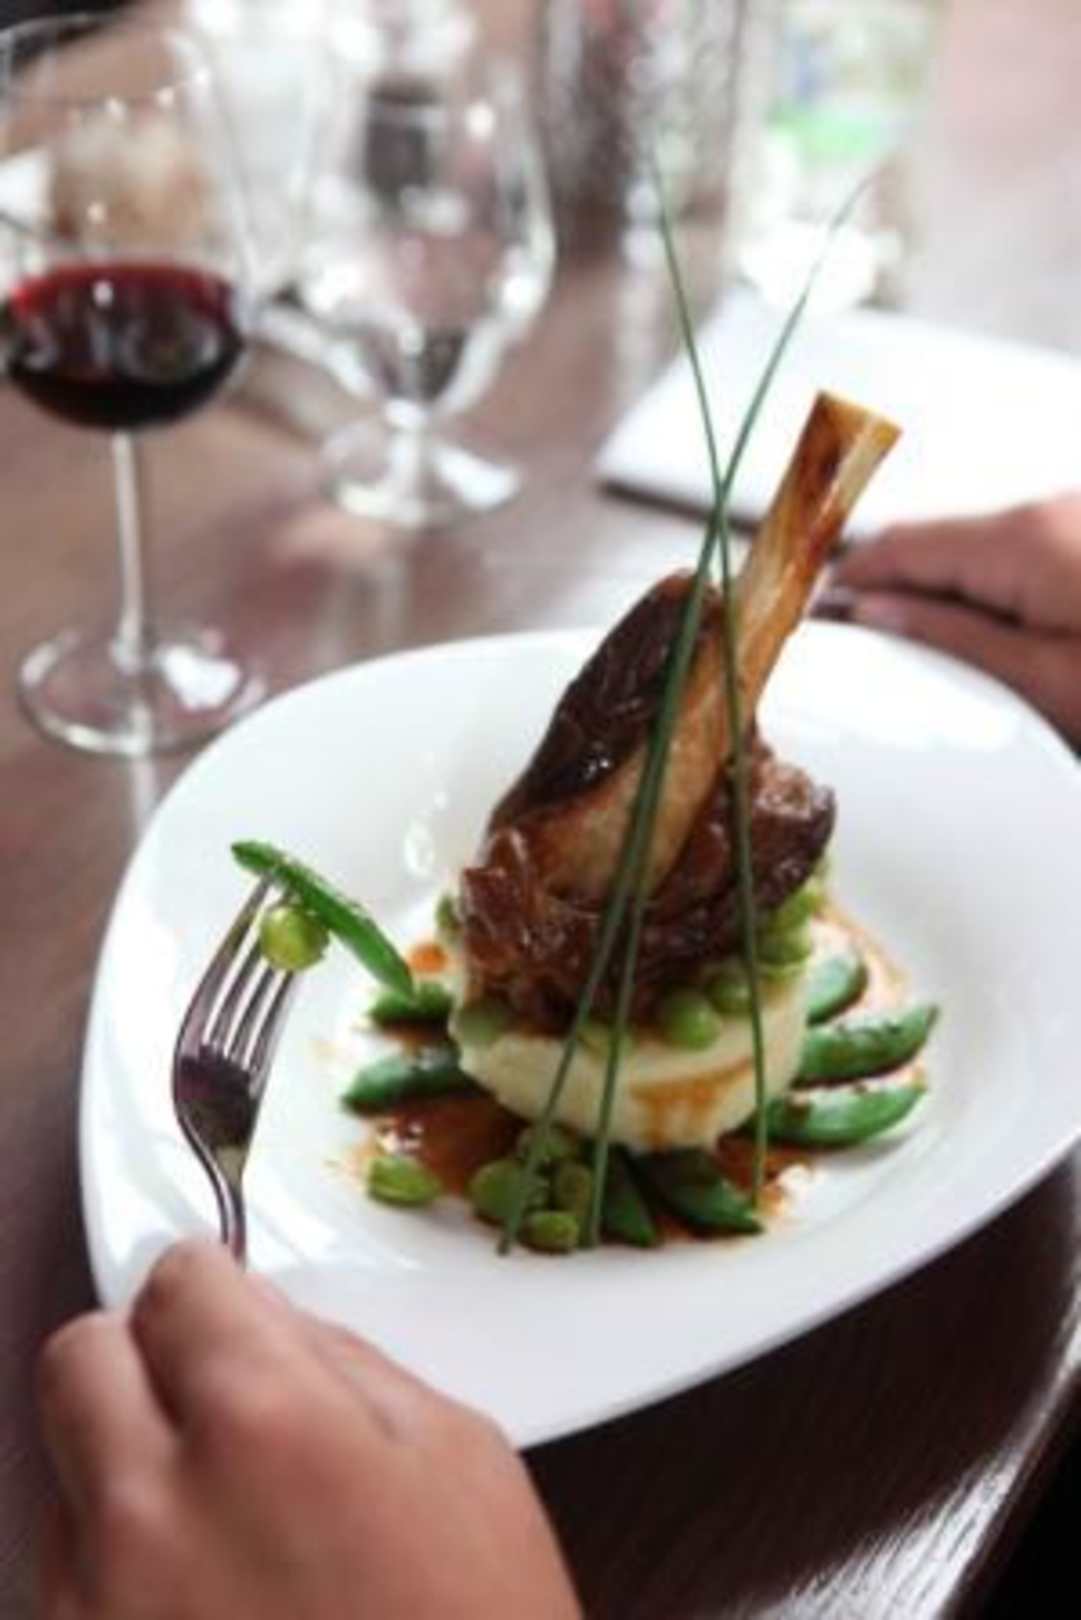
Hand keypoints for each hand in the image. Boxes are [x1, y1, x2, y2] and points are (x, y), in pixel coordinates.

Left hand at [37, 1242, 579, 1619]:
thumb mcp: (460, 1459)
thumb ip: (345, 1361)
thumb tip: (262, 1316)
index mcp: (265, 1425)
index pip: (176, 1282)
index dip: (211, 1286)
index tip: (225, 1308)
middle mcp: (150, 1510)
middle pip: (80, 1357)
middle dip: (140, 1354)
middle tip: (205, 1395)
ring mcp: (96, 1610)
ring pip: (62, 1470)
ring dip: (125, 1468)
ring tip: (222, 1527)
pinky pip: (60, 1578)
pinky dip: (114, 1565)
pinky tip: (203, 1599)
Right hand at [829, 495, 1080, 743]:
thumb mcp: (1047, 680)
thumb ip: (952, 640)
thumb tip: (879, 615)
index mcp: (1025, 540)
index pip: (899, 546)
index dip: (846, 581)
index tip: (813, 614)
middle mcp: (1050, 512)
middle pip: (934, 545)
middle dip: (890, 592)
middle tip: (851, 647)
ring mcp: (1076, 519)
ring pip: (975, 552)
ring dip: (941, 595)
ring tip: (921, 654)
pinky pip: (1018, 557)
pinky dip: (987, 591)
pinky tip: (985, 637)